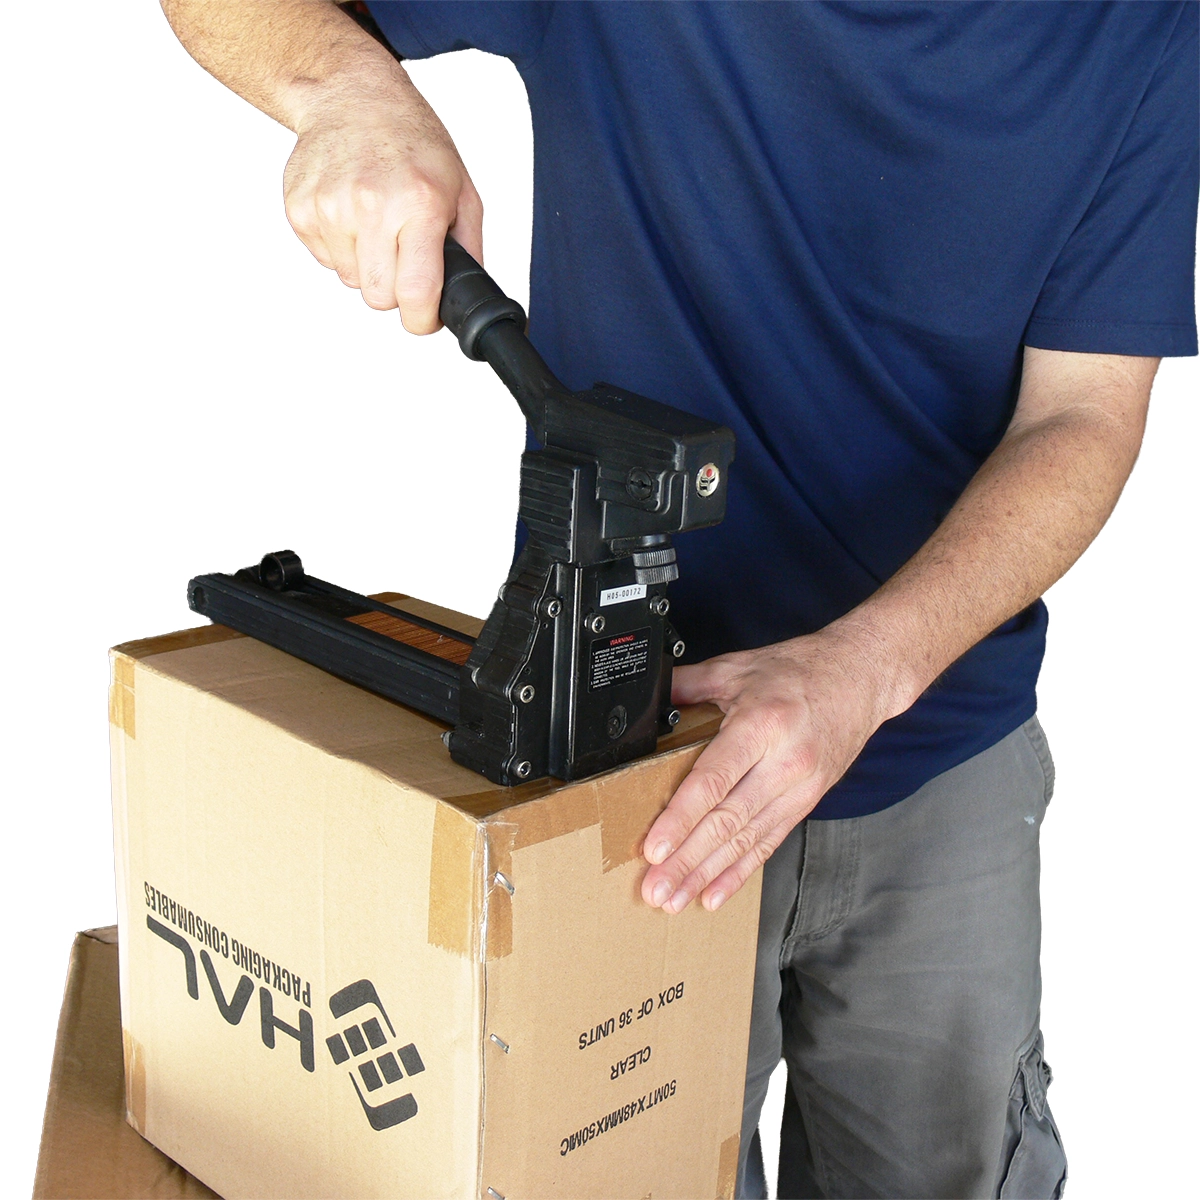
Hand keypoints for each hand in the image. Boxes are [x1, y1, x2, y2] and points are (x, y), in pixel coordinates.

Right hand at [283, 77, 482, 331]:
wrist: (353, 96)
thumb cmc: (413, 142)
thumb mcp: (462, 191)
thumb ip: (469, 250)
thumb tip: (467, 298)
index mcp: (419, 204)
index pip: (415, 293)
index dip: (422, 319)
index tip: (424, 318)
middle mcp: (372, 205)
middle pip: (379, 298)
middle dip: (395, 290)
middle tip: (403, 258)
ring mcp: (331, 206)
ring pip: (350, 281)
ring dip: (367, 266)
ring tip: (376, 224)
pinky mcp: (300, 208)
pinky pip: (325, 260)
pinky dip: (341, 248)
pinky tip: (351, 213)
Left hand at [640, 626, 904, 912]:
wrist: (860, 678)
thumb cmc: (800, 670)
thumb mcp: (738, 666)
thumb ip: (689, 683)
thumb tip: (646, 698)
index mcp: (762, 724)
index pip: (714, 780)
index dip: (682, 818)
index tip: (655, 847)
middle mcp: (783, 761)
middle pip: (728, 820)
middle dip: (687, 860)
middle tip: (656, 890)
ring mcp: (799, 786)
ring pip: (746, 839)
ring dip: (707, 874)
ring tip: (674, 899)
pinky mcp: (807, 802)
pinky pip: (768, 842)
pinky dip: (739, 872)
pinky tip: (713, 894)